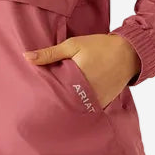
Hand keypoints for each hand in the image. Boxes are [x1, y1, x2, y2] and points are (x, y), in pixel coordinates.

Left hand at [24, 33, 139, 108]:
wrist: (128, 53)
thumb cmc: (99, 46)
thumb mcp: (73, 45)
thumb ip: (50, 53)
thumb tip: (26, 57)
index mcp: (77, 79)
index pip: (54, 92)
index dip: (43, 94)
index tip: (32, 96)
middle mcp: (87, 94)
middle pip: (63, 103)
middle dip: (52, 103)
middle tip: (38, 105)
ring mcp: (96, 101)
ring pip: (75, 108)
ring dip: (65, 105)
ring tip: (51, 106)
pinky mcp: (103, 104)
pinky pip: (87, 108)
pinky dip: (78, 106)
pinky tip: (70, 103)